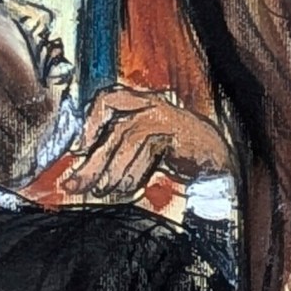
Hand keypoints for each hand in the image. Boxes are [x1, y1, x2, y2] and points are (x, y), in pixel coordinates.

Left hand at [60, 86, 231, 201]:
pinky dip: (133, 172)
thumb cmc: (175, 152)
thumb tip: (83, 169)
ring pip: (128, 139)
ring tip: (104, 191)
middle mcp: (153, 104)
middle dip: (93, 161)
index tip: (79, 150)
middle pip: (115, 129)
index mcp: (141, 103)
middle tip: (75, 185)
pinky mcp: (178, 132)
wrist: (215, 159)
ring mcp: (167, 116)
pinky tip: (127, 188)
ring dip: (112, 170)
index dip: (90, 122)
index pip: (108, 99)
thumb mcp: (141, 149)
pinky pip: (147, 148)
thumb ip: (116, 152)